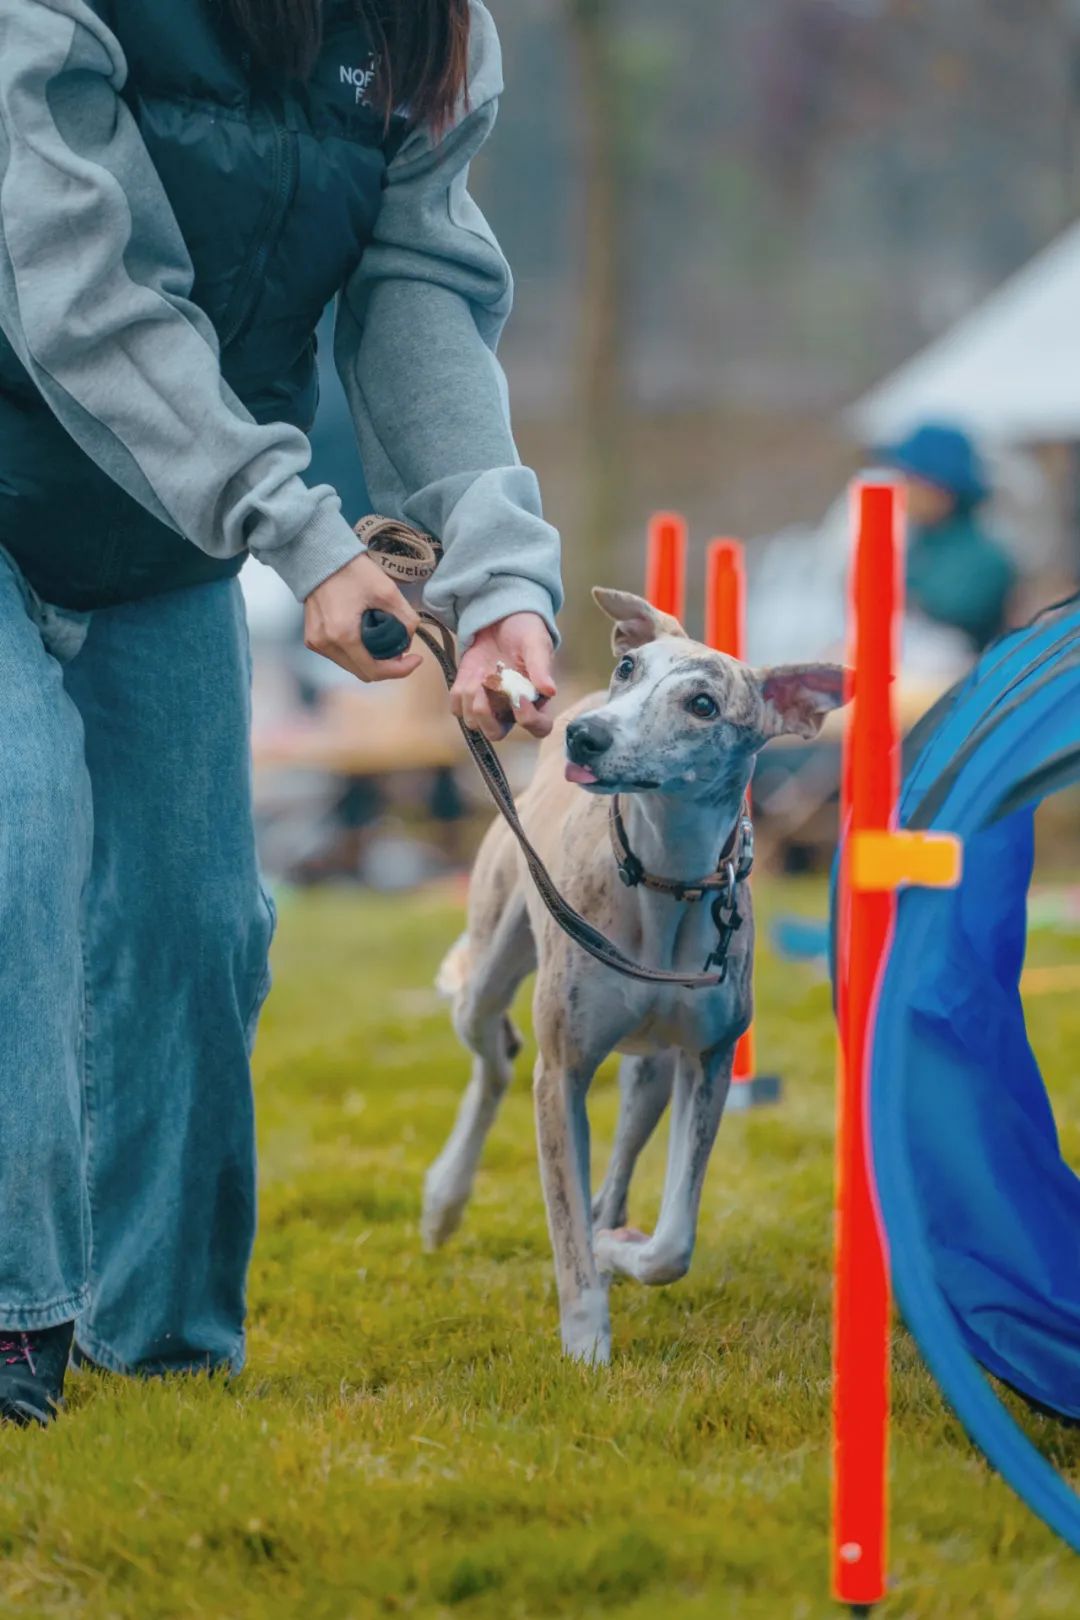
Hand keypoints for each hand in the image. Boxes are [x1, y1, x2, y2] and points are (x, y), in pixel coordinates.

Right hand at [304, 553, 422, 682]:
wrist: (320, 554)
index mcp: (342, 635)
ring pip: (352, 665)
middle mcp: (325, 644)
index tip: (416, 659)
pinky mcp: (312, 638)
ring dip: (372, 660)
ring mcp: (316, 642)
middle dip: (387, 666)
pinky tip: (368, 637)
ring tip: (386, 642)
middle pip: (363, 672)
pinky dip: (357, 652)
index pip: (374, 671)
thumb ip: (405, 619)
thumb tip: (409, 639)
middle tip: (403, 650)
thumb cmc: (352, 570)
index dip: (400, 670)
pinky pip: (340, 656)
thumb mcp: (387, 591)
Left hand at [451, 613, 555, 740]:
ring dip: (472, 697)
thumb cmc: (525, 633)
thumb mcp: (536, 644)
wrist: (501, 619)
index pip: (539, 728)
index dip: (529, 720)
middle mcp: (511, 710)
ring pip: (472, 721)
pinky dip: (460, 693)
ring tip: (482, 671)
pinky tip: (472, 673)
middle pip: (496, 733)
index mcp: (536, 701)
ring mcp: (487, 705)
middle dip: (486, 716)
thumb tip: (550, 691)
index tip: (519, 697)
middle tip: (487, 687)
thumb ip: (541, 667)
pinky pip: (456, 708)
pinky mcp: (466, 695)